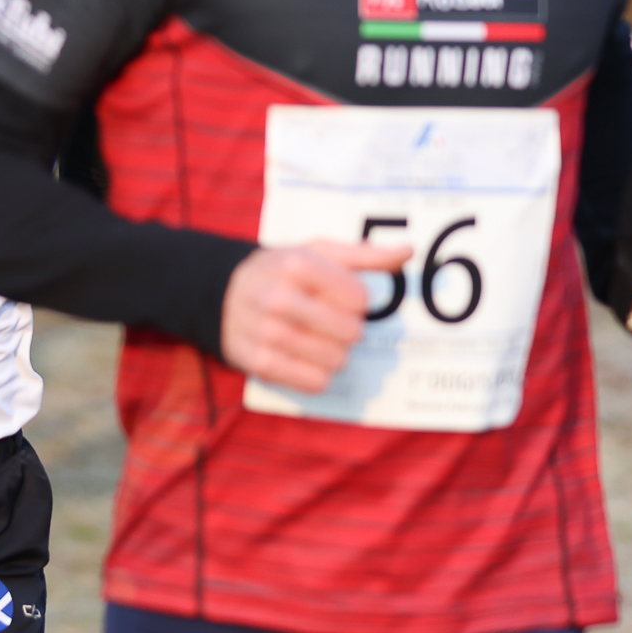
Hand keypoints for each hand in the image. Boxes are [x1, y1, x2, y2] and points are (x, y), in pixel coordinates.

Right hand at [218, 238, 413, 394]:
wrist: (224, 295)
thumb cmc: (281, 271)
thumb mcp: (317, 251)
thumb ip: (366, 254)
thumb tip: (408, 250)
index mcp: (296, 265)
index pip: (359, 298)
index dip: (357, 300)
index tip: (339, 296)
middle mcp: (278, 298)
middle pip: (350, 332)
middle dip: (348, 330)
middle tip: (330, 321)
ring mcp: (267, 333)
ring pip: (335, 360)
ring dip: (335, 354)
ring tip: (317, 339)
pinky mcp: (260, 363)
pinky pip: (315, 382)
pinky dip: (319, 375)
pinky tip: (306, 358)